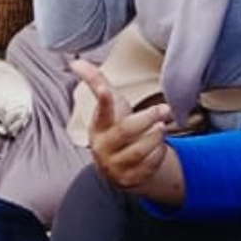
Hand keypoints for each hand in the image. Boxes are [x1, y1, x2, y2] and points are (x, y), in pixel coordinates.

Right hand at [70, 57, 178, 198]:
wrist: (118, 166)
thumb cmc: (114, 129)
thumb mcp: (109, 107)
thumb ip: (96, 83)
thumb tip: (76, 62)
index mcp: (98, 126)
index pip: (100, 112)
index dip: (102, 101)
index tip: (105, 89)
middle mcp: (103, 147)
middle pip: (126, 131)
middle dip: (147, 118)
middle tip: (164, 109)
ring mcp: (115, 164)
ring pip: (139, 150)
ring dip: (155, 137)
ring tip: (162, 127)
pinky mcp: (129, 179)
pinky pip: (148, 166)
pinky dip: (158, 153)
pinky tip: (160, 146)